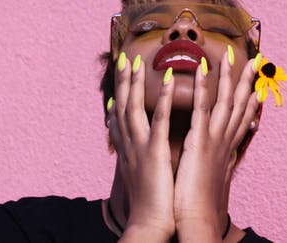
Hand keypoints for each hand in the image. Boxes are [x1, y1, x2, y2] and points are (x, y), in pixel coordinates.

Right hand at [109, 53, 176, 239]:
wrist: (149, 225)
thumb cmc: (151, 205)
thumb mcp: (143, 178)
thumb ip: (142, 162)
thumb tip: (143, 154)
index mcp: (127, 151)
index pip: (119, 118)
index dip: (117, 97)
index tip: (119, 80)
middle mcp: (129, 146)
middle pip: (122, 107)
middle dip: (123, 82)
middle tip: (124, 59)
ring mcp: (140, 147)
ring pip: (134, 108)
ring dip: (135, 83)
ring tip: (138, 61)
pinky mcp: (155, 152)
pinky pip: (160, 120)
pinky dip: (163, 99)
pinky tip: (168, 80)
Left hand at [173, 52, 259, 239]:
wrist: (198, 221)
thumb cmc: (200, 205)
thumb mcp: (213, 180)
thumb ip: (219, 164)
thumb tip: (224, 160)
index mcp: (227, 149)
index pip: (242, 118)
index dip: (252, 99)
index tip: (258, 83)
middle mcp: (225, 140)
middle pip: (240, 104)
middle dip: (248, 80)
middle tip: (256, 59)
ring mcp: (214, 139)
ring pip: (225, 101)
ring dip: (229, 76)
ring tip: (232, 54)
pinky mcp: (199, 141)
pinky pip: (202, 108)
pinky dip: (204, 87)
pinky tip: (204, 69)